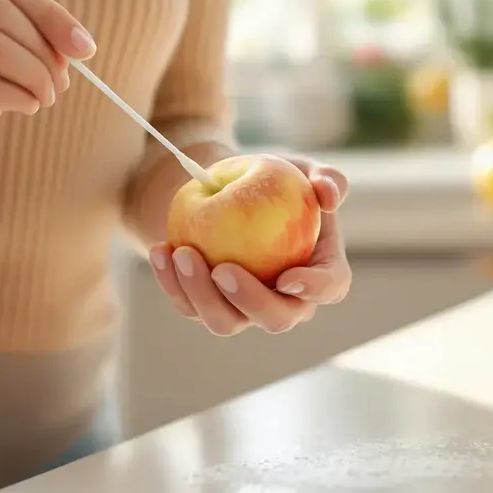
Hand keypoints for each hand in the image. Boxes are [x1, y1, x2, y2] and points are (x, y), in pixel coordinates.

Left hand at [148, 157, 350, 335]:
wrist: (226, 189)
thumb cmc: (273, 181)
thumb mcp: (300, 170)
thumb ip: (326, 177)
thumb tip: (329, 195)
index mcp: (319, 271)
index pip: (328, 288)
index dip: (313, 289)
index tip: (288, 277)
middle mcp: (284, 300)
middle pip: (275, 318)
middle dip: (248, 300)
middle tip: (222, 269)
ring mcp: (244, 308)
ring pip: (225, 322)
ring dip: (200, 294)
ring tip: (183, 253)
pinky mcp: (207, 304)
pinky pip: (189, 306)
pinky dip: (172, 281)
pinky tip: (162, 251)